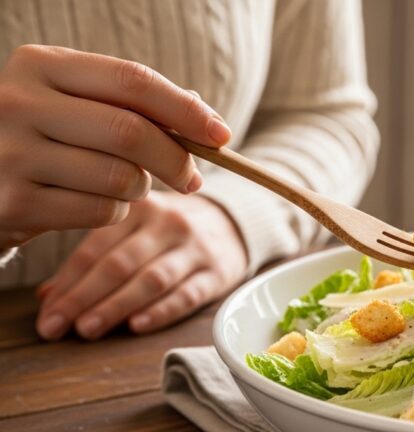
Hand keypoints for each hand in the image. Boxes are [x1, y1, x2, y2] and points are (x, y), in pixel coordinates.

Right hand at [0, 45, 230, 248]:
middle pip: (131, 132)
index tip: (221, 135)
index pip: (132, 81)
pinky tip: (96, 202)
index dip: (185, 110)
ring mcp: (11, 154)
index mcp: (39, 65)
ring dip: (140, 189)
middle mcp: (18, 103)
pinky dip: (115, 212)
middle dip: (176, 160)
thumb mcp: (75, 104)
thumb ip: (133, 104)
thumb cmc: (43, 137)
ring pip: (120, 177)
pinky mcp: (14, 203)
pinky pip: (100, 212)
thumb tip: (206, 118)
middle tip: (192, 178)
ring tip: (125, 185)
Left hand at [35, 191, 247, 339]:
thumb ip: (93, 259)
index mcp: (138, 208)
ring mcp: (195, 248)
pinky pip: (187, 295)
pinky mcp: (218, 273)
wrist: (233, 225)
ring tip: (88, 329)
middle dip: (85, 297)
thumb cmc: (168, 233)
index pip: (95, 247)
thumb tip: (48, 296)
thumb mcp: (133, 231)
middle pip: (120, 263)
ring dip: (116, 306)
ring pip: (151, 279)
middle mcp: (168, 223)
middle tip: (59, 326)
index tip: (47, 313)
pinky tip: (137, 326)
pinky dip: (161, 312)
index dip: (68, 282)